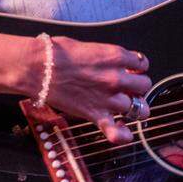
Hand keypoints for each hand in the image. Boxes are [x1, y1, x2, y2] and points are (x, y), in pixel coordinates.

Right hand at [21, 36, 151, 143]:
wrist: (38, 67)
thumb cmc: (58, 53)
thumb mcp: (91, 46)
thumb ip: (109, 56)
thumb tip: (116, 62)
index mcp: (116, 56)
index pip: (143, 63)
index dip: (137, 68)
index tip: (131, 70)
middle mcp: (116, 78)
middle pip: (145, 85)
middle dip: (138, 87)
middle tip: (128, 88)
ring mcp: (108, 98)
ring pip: (138, 108)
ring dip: (133, 108)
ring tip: (126, 106)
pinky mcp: (95, 114)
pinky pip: (116, 131)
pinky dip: (122, 135)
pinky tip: (125, 133)